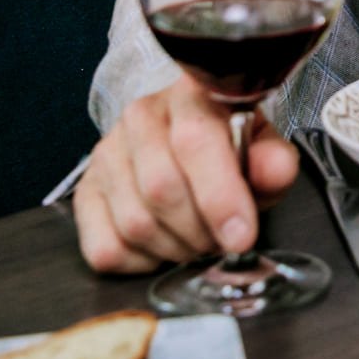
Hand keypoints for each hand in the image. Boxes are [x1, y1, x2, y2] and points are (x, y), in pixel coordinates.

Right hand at [73, 73, 299, 272]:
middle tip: (221, 241)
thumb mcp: (261, 146)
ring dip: (175, 249)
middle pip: (161, 189)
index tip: (241, 238)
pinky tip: (162, 245)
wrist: (184, 138)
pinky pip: (106, 249)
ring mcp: (106, 155)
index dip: (220, 196)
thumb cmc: (227, 146)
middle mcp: (140, 117)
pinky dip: (140, 263)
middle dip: (200, 231)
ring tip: (197, 240)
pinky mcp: (85, 193)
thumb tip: (273, 173)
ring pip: (135, 224)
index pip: (195, 142)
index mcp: (189, 95)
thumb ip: (272, 160)